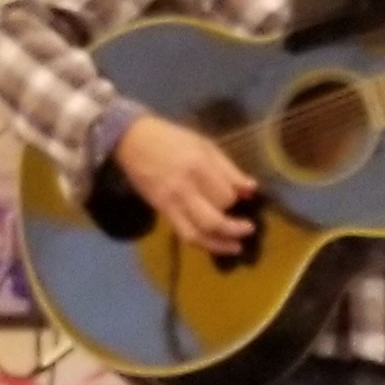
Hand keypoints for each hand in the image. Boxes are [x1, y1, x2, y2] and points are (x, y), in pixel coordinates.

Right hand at [113, 113, 256, 255]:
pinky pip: (184, 234)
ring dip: (219, 245)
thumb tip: (251, 189)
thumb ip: (229, 169)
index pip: (226, 195)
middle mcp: (185, 189)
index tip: (244, 197)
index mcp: (199, 166)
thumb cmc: (172, 138)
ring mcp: (172, 203)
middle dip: (234, 227)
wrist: (134, 141)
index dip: (238, 199)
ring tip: (236, 247)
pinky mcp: (163, 212)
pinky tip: (215, 243)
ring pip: (198, 234)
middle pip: (214, 218)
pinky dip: (203, 242)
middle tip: (248, 228)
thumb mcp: (205, 145)